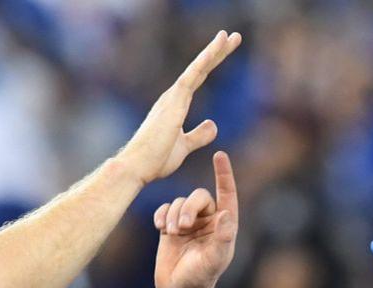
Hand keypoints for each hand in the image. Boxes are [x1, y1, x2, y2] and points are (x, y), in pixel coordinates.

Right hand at [114, 31, 240, 186]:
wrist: (137, 166)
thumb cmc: (155, 158)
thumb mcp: (184, 146)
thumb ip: (198, 135)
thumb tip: (213, 124)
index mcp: (176, 104)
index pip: (198, 78)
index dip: (212, 62)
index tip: (226, 49)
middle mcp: (173, 96)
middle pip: (200, 68)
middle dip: (217, 51)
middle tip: (235, 36)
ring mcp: (172, 98)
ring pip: (197, 68)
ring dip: (213, 51)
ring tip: (229, 36)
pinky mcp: (173, 103)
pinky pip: (191, 77)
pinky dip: (203, 62)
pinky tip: (214, 50)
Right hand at [154, 151, 238, 287]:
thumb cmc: (200, 277)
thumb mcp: (215, 260)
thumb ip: (223, 238)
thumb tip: (226, 214)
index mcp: (223, 225)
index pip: (227, 194)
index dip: (224, 174)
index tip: (219, 154)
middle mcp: (207, 220)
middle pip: (198, 197)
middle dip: (187, 208)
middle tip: (180, 227)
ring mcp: (188, 222)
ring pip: (179, 202)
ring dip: (173, 215)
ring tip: (170, 233)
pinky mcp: (170, 226)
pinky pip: (165, 209)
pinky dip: (161, 215)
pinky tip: (159, 228)